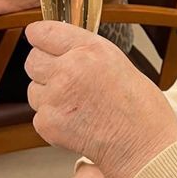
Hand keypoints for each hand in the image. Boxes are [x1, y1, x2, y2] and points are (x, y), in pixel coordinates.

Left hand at [26, 22, 176, 177]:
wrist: (144, 146)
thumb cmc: (140, 107)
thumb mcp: (116, 62)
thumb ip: (86, 52)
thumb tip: (62, 49)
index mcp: (89, 49)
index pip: (44, 32)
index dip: (40, 37)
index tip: (40, 40)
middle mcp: (69, 69)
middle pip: (32, 60)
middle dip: (43, 68)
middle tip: (62, 78)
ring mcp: (55, 97)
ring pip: (33, 89)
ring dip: (47, 95)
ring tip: (76, 104)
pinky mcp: (48, 123)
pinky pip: (39, 115)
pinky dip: (52, 120)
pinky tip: (76, 122)